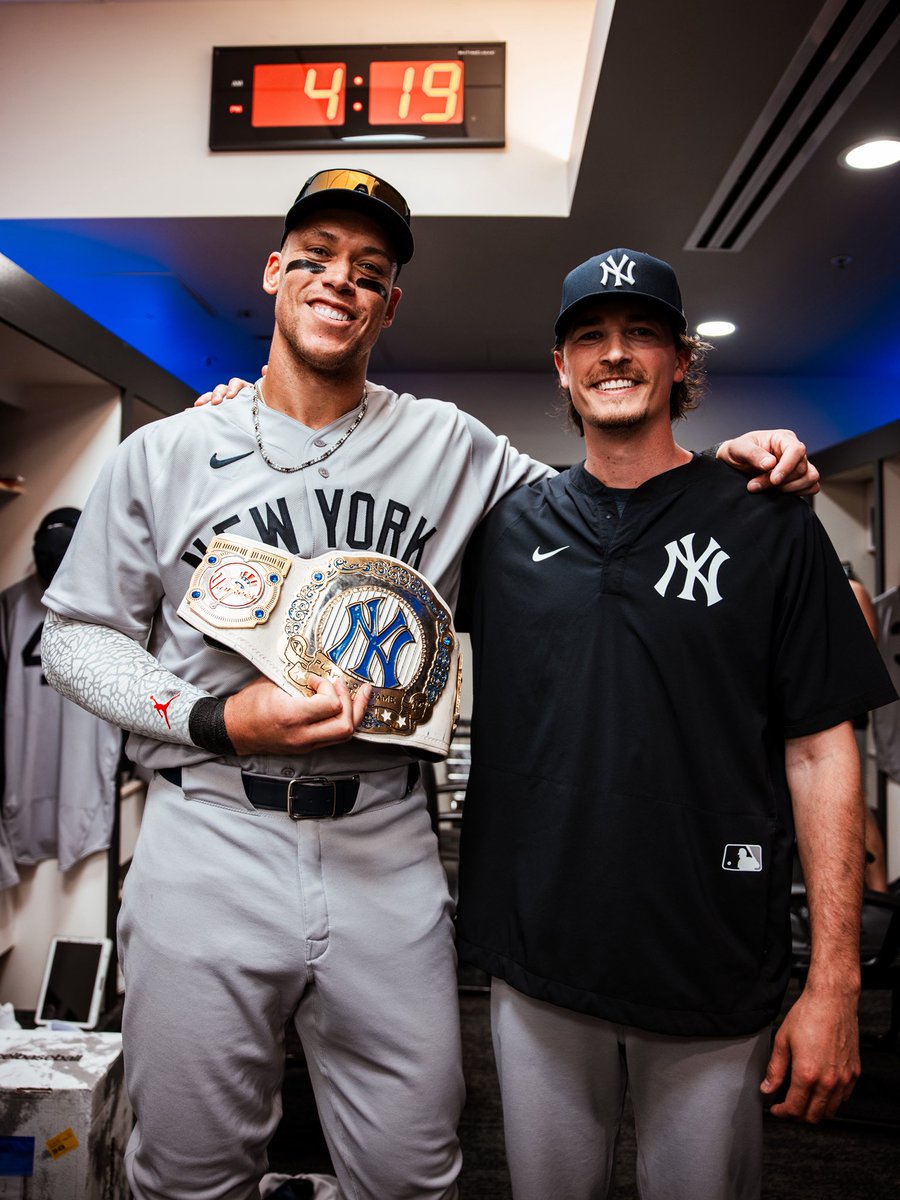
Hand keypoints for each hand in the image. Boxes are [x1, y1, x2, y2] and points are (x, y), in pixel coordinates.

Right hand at [194, 364, 264, 406]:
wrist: (259, 424)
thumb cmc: (263, 410)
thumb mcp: (267, 397)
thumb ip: (265, 382)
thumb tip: (264, 367)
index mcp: (243, 389)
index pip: (235, 383)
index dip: (232, 388)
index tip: (231, 396)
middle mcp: (231, 393)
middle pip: (221, 389)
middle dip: (217, 394)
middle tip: (216, 402)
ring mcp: (223, 401)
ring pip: (212, 396)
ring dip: (205, 399)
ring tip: (199, 405)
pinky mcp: (217, 409)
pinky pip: (206, 406)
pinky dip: (199, 407)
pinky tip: (191, 410)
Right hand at [223, 673, 371, 754]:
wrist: (233, 730)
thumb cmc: (248, 705)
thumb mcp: (272, 684)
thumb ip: (298, 679)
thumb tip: (319, 671)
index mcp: (292, 716)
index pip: (331, 705)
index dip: (328, 687)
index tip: (316, 680)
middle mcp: (302, 735)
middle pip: (346, 726)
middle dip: (352, 703)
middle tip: (344, 685)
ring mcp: (305, 745)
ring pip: (345, 736)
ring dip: (353, 714)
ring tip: (357, 696)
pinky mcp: (306, 748)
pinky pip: (334, 737)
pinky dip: (342, 721)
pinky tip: (344, 708)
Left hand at [716, 430, 819, 494]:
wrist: (734, 462)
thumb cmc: (737, 451)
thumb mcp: (738, 448)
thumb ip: (753, 454)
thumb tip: (770, 463)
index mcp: (783, 438)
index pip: (796, 450)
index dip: (787, 467)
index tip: (774, 480)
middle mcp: (794, 451)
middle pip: (800, 468)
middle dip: (778, 482)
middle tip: (754, 485)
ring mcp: (798, 464)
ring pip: (810, 478)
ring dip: (790, 488)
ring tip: (766, 489)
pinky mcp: (799, 478)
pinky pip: (812, 486)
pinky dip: (799, 492)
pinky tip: (780, 493)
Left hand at [759, 986, 859, 1122]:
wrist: (832, 1001)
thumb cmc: (809, 1015)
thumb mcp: (782, 1040)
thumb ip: (775, 1069)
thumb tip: (767, 1087)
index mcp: (807, 1074)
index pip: (795, 1109)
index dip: (782, 1113)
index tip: (777, 1109)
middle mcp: (828, 1080)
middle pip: (813, 1116)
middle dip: (797, 1116)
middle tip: (787, 1106)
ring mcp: (844, 1078)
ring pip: (830, 1111)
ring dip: (815, 1111)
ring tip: (803, 1100)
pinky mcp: (854, 1073)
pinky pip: (844, 1098)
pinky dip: (832, 1101)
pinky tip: (820, 1091)